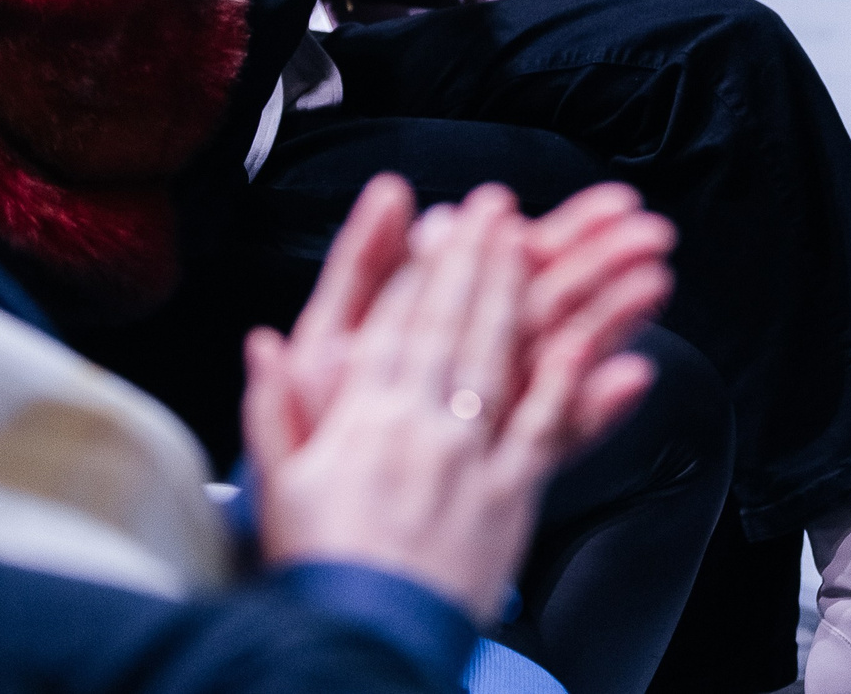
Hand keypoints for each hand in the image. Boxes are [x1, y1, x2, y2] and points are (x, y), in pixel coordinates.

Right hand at [245, 186, 656, 621]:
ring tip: (538, 247)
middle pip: (454, 324)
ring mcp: (470, 459)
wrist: (361, 640)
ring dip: (521, 297)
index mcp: (363, 415)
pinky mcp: (510, 500)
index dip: (426, 265)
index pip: (400, 321)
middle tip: (499, 208)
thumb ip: (271, 405)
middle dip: (477, 259)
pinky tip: (589, 344)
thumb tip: (261, 342)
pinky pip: (543, 430)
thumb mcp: (277, 483)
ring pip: (500, 360)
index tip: (445, 221)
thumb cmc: (319, 564)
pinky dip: (568, 384)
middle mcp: (420, 424)